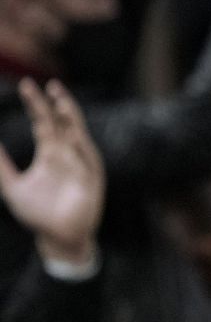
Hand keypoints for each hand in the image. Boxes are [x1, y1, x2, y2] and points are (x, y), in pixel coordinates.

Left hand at [1, 80, 103, 268]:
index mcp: (50, 154)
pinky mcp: (92, 181)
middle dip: (58, 104)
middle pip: (64, 124)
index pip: (44, 123)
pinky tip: (75, 135)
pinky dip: (82, 147)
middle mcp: (67, 155)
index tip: (26, 85)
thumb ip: (2, 167)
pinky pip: (89, 160)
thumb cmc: (38, 214)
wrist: (57, 237)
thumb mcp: (13, 187)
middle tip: (50, 84)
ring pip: (78, 136)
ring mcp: (81, 166)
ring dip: (72, 120)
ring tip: (62, 102)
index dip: (35, 105)